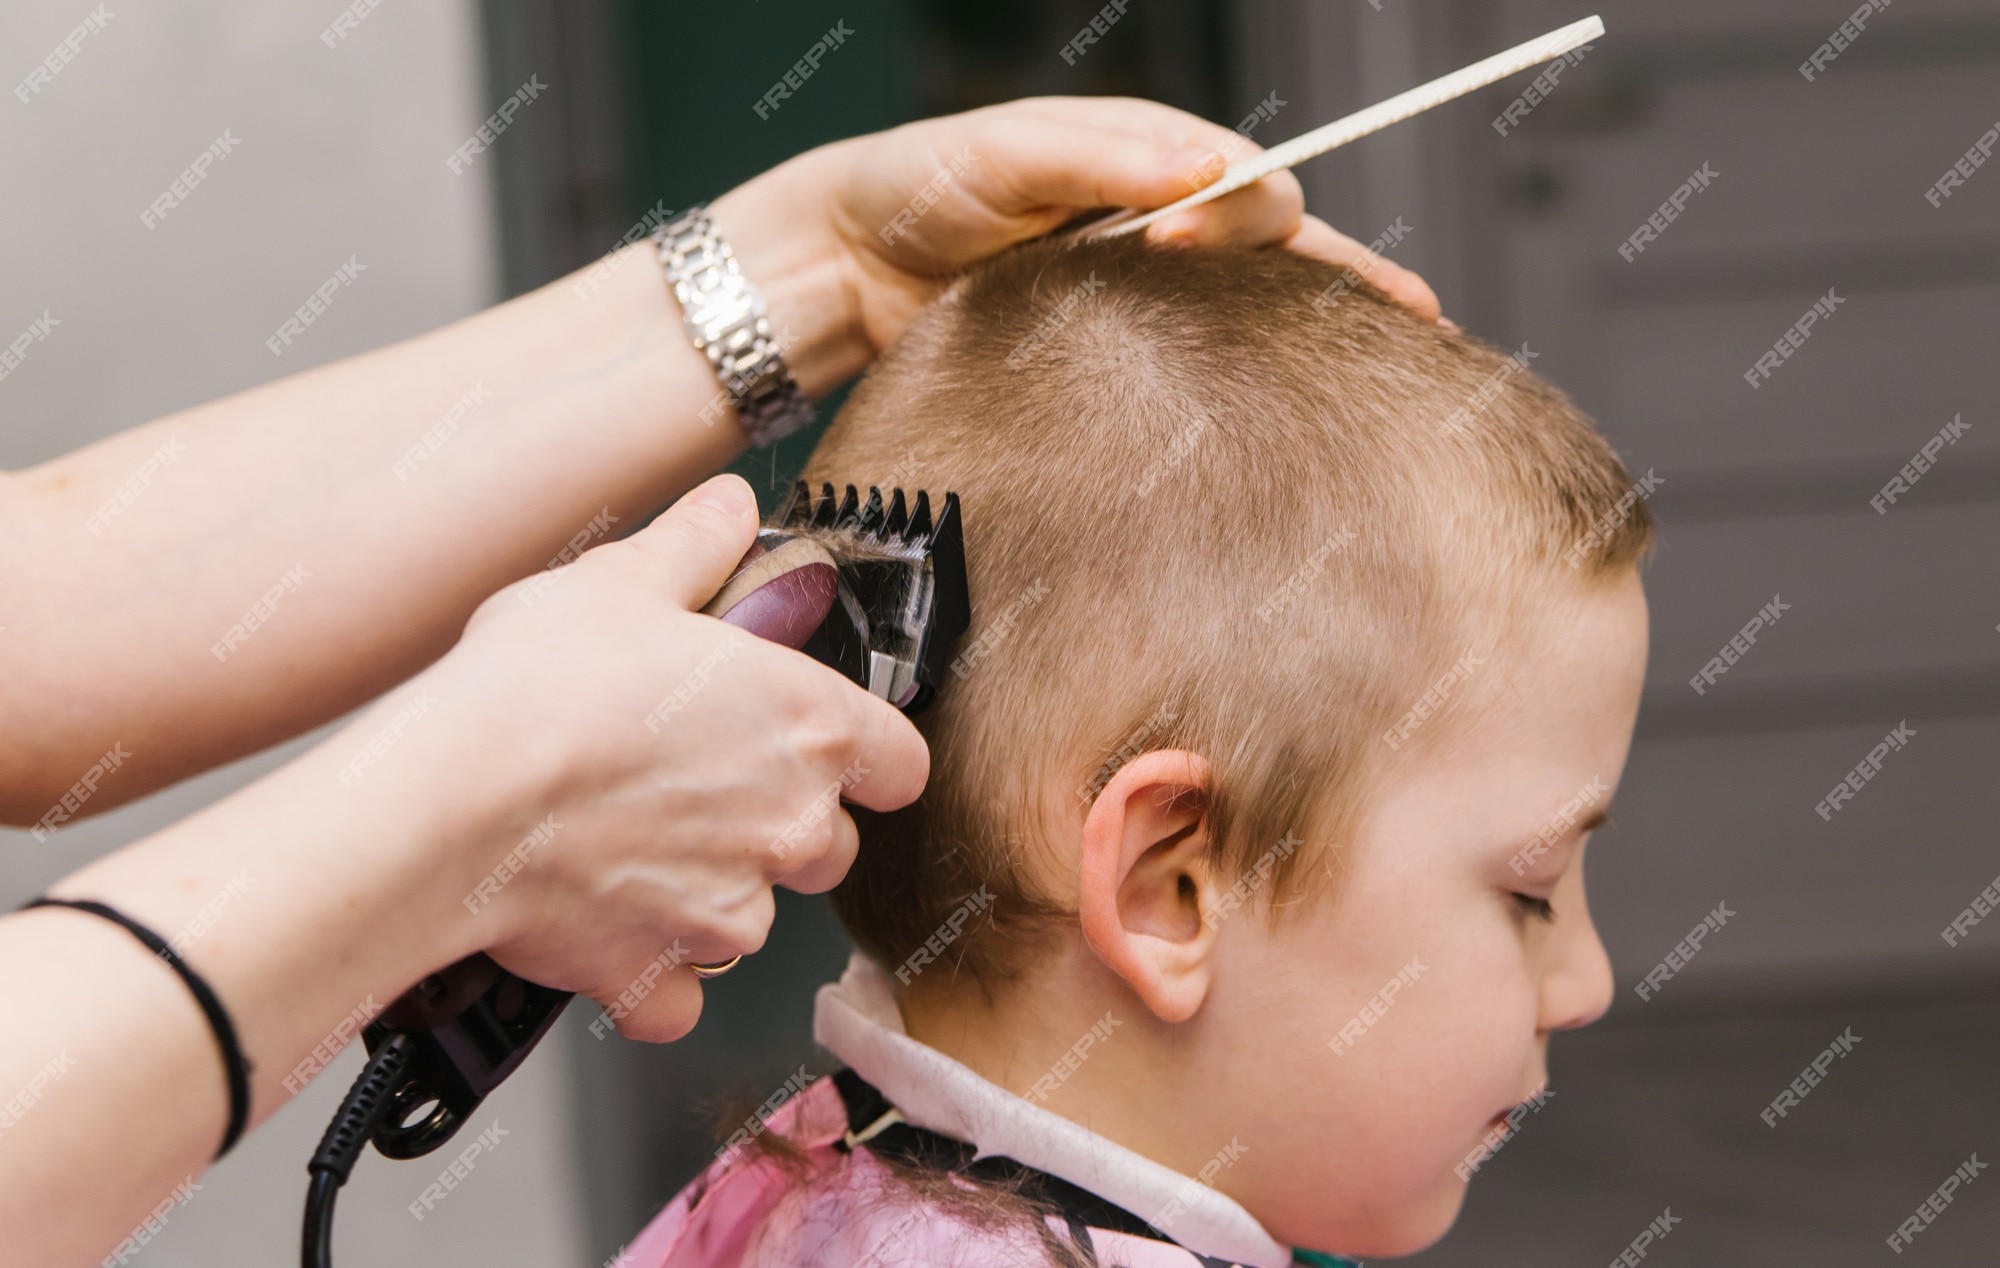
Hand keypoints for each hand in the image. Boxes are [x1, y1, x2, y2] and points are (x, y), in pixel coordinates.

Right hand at [419, 474, 928, 1040]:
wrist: (448, 803)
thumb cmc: (537, 689)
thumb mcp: (622, 581)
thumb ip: (696, 545)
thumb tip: (732, 507)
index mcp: (811, 726)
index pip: (900, 764)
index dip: (865, 757)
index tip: (823, 749)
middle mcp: (791, 828)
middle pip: (827, 844)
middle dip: (775, 823)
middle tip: (691, 783)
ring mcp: (729, 912)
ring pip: (749, 917)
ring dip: (708, 891)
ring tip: (625, 841)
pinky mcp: (656, 976)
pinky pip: (676, 994)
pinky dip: (648, 972)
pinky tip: (602, 920)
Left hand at [711, 96, 1442, 395]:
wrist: (842, 268)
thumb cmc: (917, 186)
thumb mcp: (1003, 152)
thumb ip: (1101, 156)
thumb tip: (1207, 170)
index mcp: (1150, 160)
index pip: (1253, 181)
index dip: (1251, 215)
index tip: (1185, 242)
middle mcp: (1161, 224)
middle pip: (1283, 251)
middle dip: (1343, 283)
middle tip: (1395, 324)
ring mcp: (1144, 295)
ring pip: (1258, 313)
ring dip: (1316, 338)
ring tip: (1391, 375)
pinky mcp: (1116, 358)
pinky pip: (1201, 368)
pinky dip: (1256, 384)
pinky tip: (1303, 419)